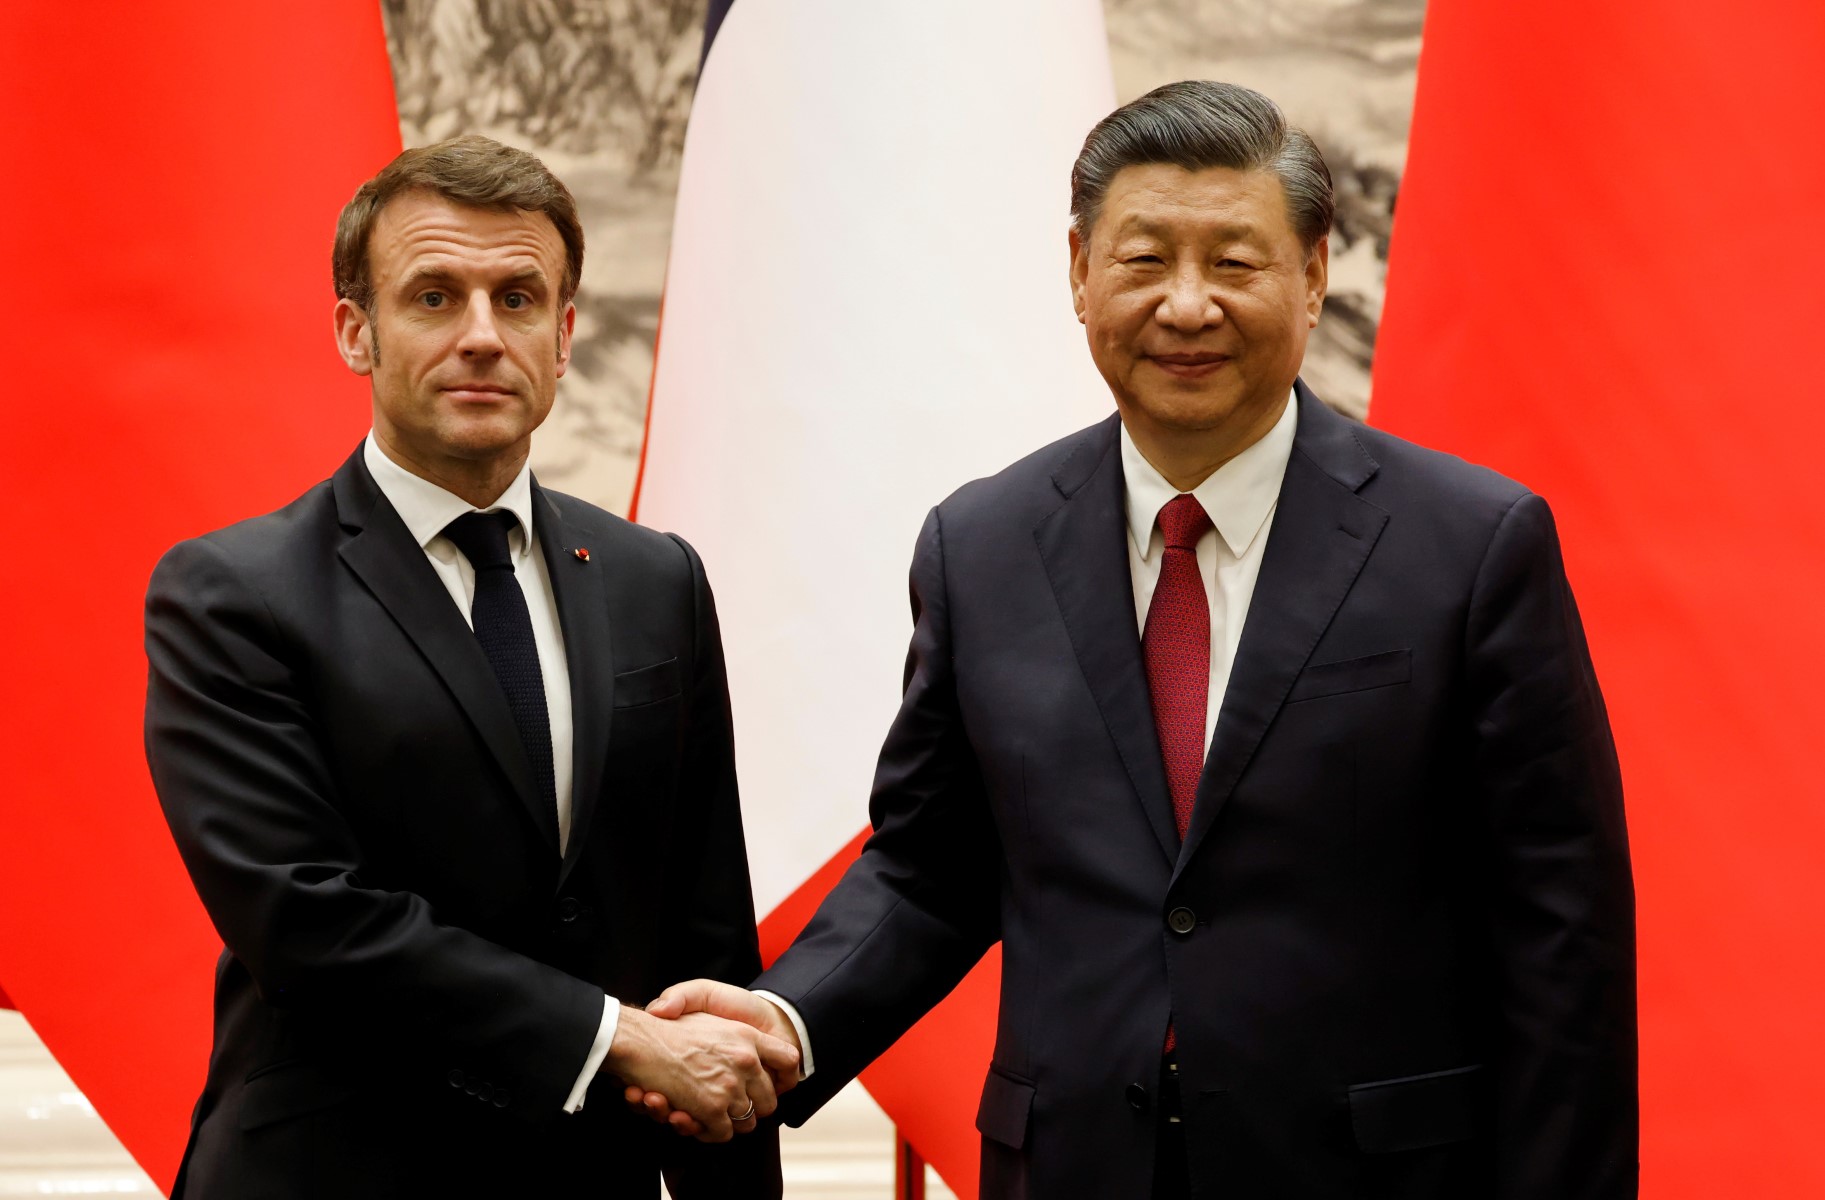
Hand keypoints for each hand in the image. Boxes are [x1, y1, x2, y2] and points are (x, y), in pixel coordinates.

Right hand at [604, 1003, 798, 1141]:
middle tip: (725, 1104)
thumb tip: (759, 1052)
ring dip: (726, 1122)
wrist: (637, 1036)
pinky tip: (685, 1116)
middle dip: (751, 1108)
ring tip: (699, 1110)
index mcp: (747, 1035)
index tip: (770, 1083)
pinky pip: (723, 1133)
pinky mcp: (713, 1108)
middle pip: (768, 1101)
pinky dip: (708, 1132)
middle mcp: (745, 1060)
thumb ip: (737, 1025)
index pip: (788, 1059)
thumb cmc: (671, 1022)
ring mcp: (731, 1085)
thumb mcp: (703, 999)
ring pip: (746, 1121)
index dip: (783, 1075)